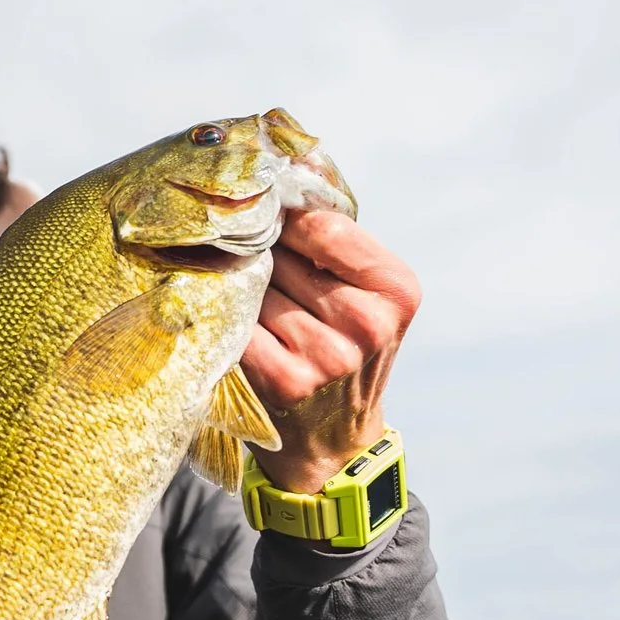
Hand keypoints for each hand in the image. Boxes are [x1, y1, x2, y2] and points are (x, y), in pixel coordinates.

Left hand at [238, 209, 420, 493]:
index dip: (283, 217)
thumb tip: (274, 177)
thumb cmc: (343, 350)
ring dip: (235, 284)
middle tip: (235, 252)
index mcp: (396, 289)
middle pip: (283, 254)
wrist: (333, 441)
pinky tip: (224, 318)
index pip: (322, 226)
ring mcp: (327, 355)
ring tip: (235, 291)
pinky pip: (236, 325)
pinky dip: (224, 317)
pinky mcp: (285, 381)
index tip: (260, 215)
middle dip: (255, 251)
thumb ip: (333, 244)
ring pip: (255, 287)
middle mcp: (367, 322)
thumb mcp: (364, 297)